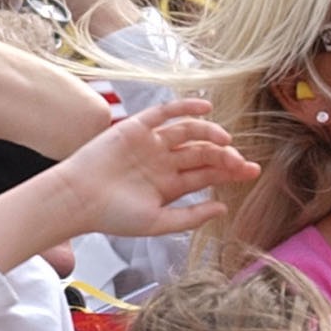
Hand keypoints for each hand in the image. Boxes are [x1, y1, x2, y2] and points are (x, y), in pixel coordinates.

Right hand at [45, 98, 248, 241]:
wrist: (78, 199)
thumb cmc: (112, 216)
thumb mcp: (158, 223)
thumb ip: (190, 216)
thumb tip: (223, 208)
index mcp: (170, 185)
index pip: (207, 173)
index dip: (231, 171)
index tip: (252, 172)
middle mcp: (163, 162)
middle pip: (203, 152)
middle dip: (225, 156)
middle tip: (240, 162)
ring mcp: (150, 144)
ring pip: (188, 132)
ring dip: (209, 133)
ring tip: (225, 141)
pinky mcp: (135, 128)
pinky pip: (163, 113)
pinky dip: (183, 108)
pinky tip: (205, 108)